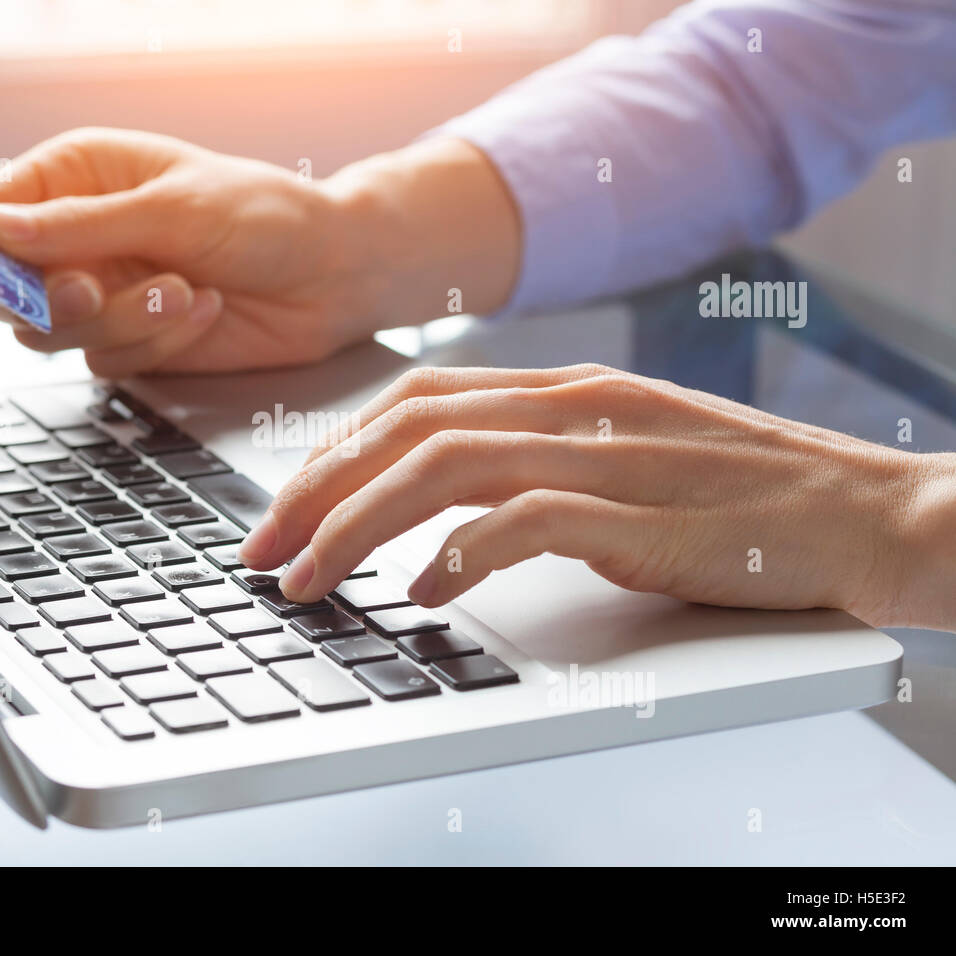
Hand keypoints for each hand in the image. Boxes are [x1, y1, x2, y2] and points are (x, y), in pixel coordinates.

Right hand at [0, 129, 519, 375]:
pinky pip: (105, 360)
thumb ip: (80, 224)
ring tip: (184, 290)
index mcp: (76, 176)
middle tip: (85, 289)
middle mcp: (77, 236)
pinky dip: (154, 343)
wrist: (333, 276)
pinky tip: (203, 310)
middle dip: (41, 297)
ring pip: (50, 333)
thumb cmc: (267, 216)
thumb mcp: (174, 207)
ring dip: (119, 320)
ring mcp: (102, 293)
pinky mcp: (130, 341)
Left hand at [237, 364, 955, 630]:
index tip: (287, 503)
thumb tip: (445, 522)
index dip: (336, 449)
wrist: (867, 512)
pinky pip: (522, 522)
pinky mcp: (642, 514)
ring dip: (356, 525)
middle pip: (406, 428)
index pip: (416, 397)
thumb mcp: (623, 461)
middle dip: (315, 489)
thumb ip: (539, 469)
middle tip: (262, 548)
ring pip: (442, 466)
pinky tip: (421, 593)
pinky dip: (455, 556)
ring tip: (309, 579)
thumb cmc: (742, 496)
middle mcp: (575, 407)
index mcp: (565, 388)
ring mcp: (608, 454)